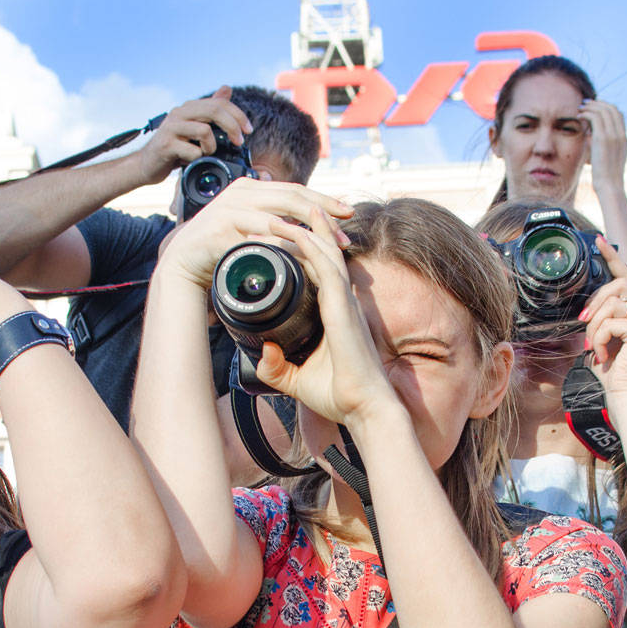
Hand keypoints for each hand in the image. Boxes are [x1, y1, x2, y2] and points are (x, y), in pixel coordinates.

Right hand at [137, 86, 253, 184]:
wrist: (147, 165)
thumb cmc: (174, 147)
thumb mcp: (194, 126)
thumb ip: (210, 109)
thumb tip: (227, 88)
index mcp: (189, 108)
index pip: (219, 102)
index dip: (238, 115)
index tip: (248, 130)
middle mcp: (180, 113)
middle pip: (214, 110)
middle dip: (233, 126)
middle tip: (239, 141)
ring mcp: (171, 128)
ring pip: (204, 130)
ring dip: (212, 146)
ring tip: (206, 154)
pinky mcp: (166, 145)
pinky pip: (192, 150)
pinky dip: (198, 158)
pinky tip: (192, 161)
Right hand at [154, 180, 352, 291]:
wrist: (183, 260)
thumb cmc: (221, 244)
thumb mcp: (247, 222)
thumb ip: (271, 214)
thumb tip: (307, 213)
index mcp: (251, 186)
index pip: (295, 189)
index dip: (324, 200)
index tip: (348, 213)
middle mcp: (240, 193)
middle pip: (291, 198)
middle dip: (323, 215)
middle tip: (344, 235)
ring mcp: (228, 211)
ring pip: (277, 220)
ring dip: (306, 237)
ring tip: (328, 250)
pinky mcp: (219, 233)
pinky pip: (256, 242)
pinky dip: (279, 251)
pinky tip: (297, 260)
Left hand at [252, 207, 400, 431]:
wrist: (363, 410)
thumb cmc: (339, 395)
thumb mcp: (297, 379)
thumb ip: (277, 367)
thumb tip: (264, 353)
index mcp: (334, 312)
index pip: (317, 270)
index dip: (300, 249)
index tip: (275, 237)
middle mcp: (342, 301)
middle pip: (322, 254)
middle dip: (298, 232)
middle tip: (270, 218)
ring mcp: (344, 302)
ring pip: (323, 254)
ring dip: (300, 232)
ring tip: (275, 217)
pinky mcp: (343, 309)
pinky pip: (328, 270)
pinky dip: (312, 248)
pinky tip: (298, 234)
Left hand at [578, 99, 626, 193]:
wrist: (609, 186)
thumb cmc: (605, 177)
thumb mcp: (607, 158)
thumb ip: (602, 145)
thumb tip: (589, 136)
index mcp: (624, 139)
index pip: (618, 114)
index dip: (606, 107)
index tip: (595, 107)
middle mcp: (621, 135)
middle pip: (612, 109)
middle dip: (598, 103)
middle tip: (585, 104)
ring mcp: (613, 136)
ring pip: (603, 110)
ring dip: (590, 106)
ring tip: (580, 108)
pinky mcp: (603, 138)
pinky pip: (595, 117)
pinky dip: (586, 113)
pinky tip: (579, 116)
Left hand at [580, 237, 626, 391]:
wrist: (622, 393)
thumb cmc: (612, 369)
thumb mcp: (602, 337)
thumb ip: (601, 317)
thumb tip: (591, 308)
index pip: (625, 275)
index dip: (611, 257)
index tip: (599, 240)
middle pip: (614, 287)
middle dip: (594, 306)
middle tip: (585, 326)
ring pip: (610, 305)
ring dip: (594, 328)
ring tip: (596, 347)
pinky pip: (610, 322)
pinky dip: (599, 339)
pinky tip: (605, 353)